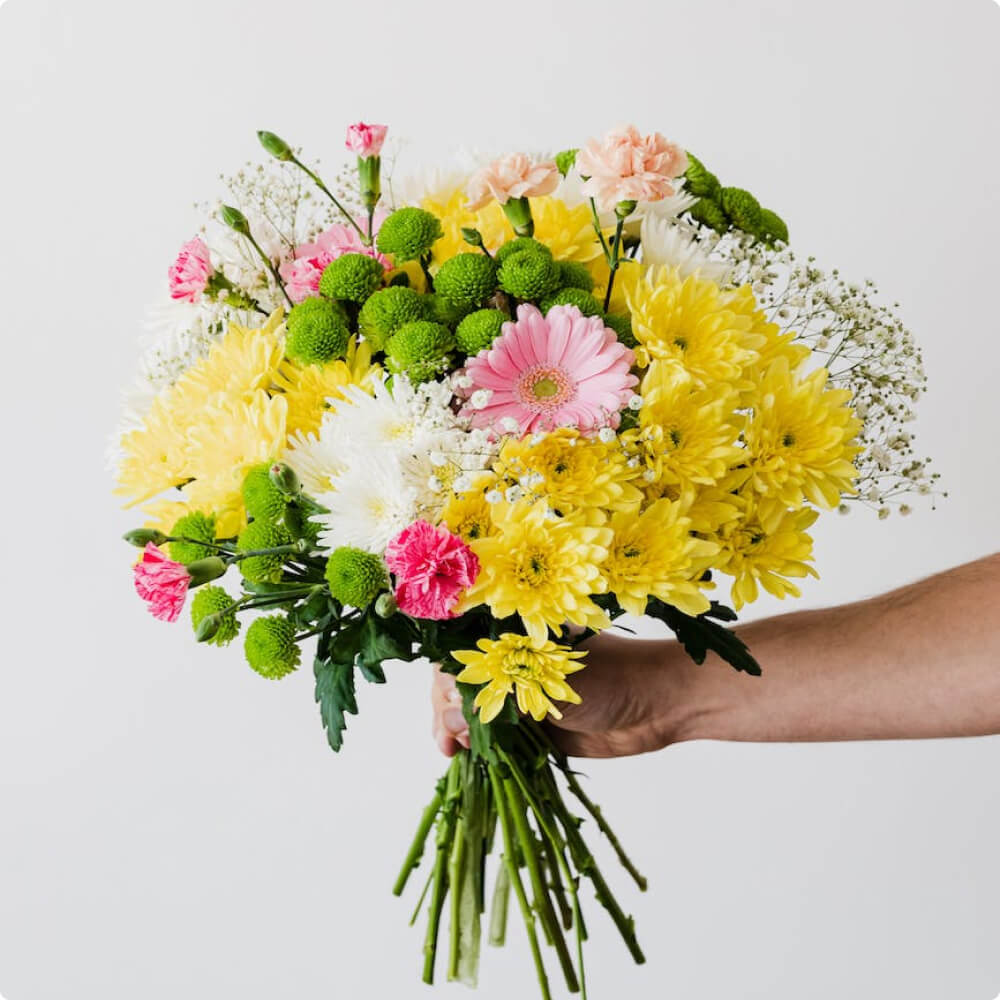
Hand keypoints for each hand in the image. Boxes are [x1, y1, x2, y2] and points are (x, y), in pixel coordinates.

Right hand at [431, 631, 691, 758]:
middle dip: (448, 712)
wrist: (660, 705)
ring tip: (455, 752)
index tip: (448, 708)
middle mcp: (512, 662)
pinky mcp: (533, 727)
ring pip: (472, 713)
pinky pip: (496, 738)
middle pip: (459, 684)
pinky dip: (478, 749)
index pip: (460, 653)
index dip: (446, 680)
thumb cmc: (612, 676)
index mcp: (514, 636)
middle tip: (454, 739)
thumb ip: (503, 693)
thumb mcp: (551, 679)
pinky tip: (464, 759)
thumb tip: (455, 717)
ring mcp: (521, 695)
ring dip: (456, 732)